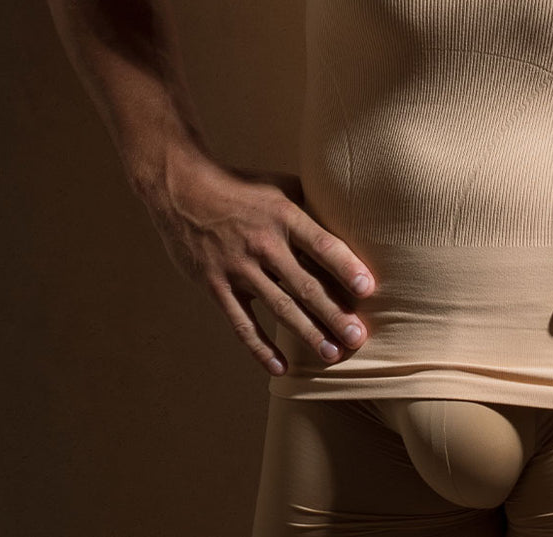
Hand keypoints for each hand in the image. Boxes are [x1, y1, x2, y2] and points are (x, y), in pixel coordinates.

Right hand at [137, 151, 377, 376]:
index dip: (345, 267)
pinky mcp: (217, 286)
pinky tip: (280, 367)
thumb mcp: (280, 185)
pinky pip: (242, 323)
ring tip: (331, 355)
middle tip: (358, 338)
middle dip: (334, 314)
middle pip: (305, 285)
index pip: (321, 245)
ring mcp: (239, 268)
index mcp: (284, 215)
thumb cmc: (241, 186)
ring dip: (307, 334)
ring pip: (279, 307)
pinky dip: (261, 347)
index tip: (368, 289)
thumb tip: (347, 219)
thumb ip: (309, 205)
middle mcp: (264, 243)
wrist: (183, 190)